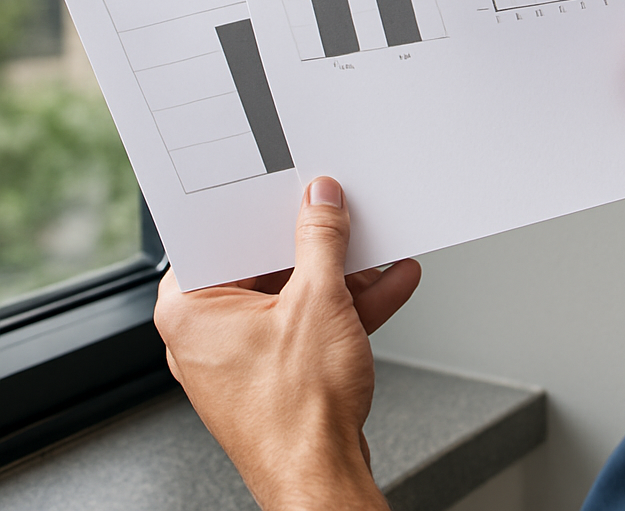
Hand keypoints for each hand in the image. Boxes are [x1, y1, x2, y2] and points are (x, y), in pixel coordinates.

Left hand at [154, 177, 420, 510]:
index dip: (261, 208)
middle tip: (342, 216)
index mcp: (191, 310)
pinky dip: (347, 306)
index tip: (291, 189)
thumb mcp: (317, 301)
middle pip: (266, 262)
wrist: (322, 480)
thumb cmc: (295, 415)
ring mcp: (245, 354)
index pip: (222, 235)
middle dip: (316, 243)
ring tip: (379, 249)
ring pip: (295, 293)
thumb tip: (321, 201)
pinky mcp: (278, 370)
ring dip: (343, 275)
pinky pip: (310, 322)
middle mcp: (209, 332)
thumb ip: (321, 240)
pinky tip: (388, 284)